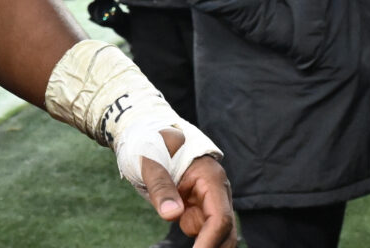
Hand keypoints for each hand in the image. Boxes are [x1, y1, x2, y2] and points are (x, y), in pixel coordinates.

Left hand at [140, 131, 236, 247]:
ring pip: (215, 234)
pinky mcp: (197, 208)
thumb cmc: (150, 142)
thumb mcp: (151, 162)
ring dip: (204, 245)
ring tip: (185, 235)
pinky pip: (200, 231)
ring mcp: (208, 201)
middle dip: (212, 247)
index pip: (220, 218)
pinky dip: (196, 242)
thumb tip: (172, 215)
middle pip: (225, 231)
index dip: (209, 242)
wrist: (144, 134)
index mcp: (211, 178)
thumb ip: (161, 187)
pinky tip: (184, 234)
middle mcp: (216, 192)